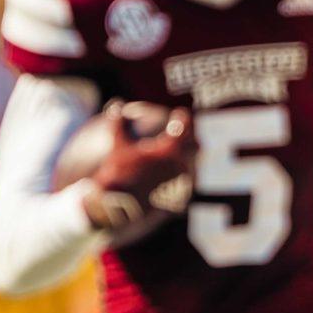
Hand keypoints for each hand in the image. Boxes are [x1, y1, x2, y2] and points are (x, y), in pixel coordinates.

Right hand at [84, 107, 195, 229]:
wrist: (119, 208)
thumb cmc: (118, 174)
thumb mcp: (117, 146)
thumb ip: (119, 123)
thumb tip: (116, 103)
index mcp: (168, 150)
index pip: (183, 127)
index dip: (183, 118)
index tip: (180, 114)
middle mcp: (179, 165)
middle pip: (196, 146)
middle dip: (192, 138)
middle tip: (186, 133)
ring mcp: (181, 182)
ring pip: (193, 165)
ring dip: (190, 157)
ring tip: (182, 153)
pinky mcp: (179, 197)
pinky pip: (187, 183)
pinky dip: (183, 175)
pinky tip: (175, 175)